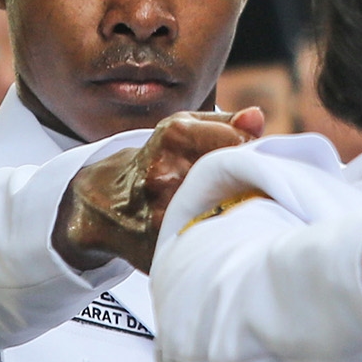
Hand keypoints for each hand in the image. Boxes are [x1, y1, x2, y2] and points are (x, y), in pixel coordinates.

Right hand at [53, 108, 261, 272]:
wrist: (104, 204)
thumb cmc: (154, 160)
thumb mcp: (182, 129)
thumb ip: (224, 123)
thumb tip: (257, 117)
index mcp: (174, 136)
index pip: (239, 144)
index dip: (250, 153)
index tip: (245, 159)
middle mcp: (166, 173)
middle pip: (235, 179)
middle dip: (245, 183)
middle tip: (238, 186)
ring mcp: (163, 212)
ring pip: (226, 211)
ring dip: (235, 210)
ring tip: (224, 205)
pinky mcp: (164, 244)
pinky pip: (209, 239)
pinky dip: (218, 235)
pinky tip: (211, 226)